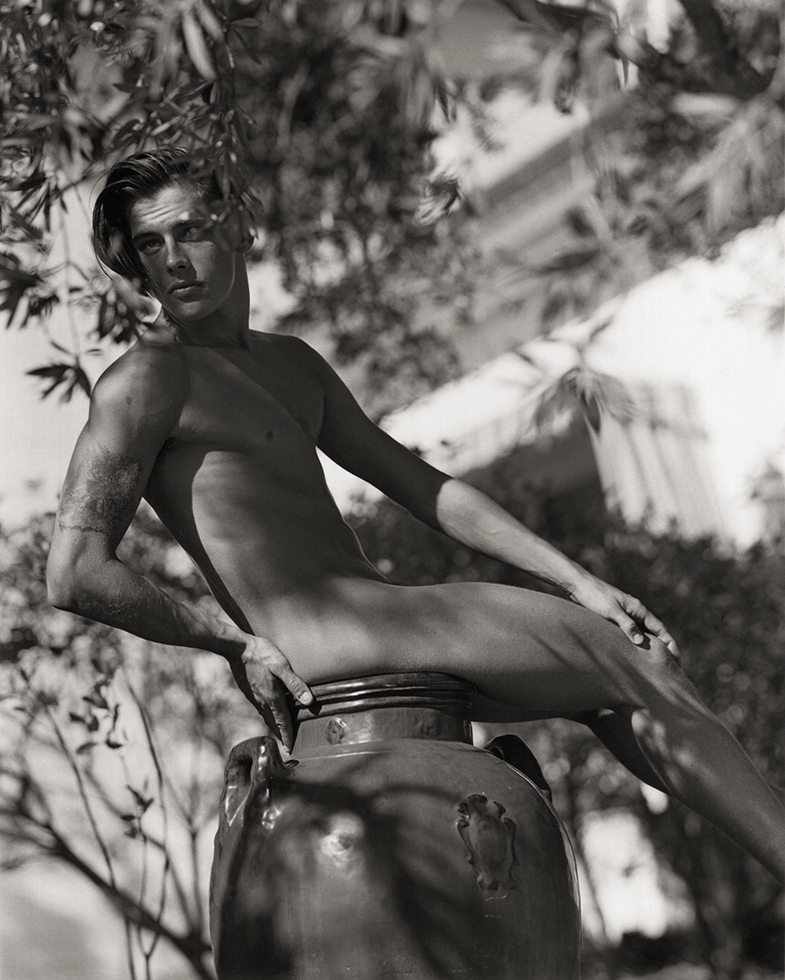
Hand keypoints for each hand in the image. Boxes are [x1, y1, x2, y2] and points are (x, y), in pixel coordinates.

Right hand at [227, 634, 313, 751]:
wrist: (237, 649)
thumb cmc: (261, 655)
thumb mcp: (282, 667)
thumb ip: (295, 684)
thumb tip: (309, 701)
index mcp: (273, 697)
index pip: (283, 722)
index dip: (288, 736)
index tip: (290, 749)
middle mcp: (262, 701)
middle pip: (274, 722)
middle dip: (281, 734)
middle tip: (287, 745)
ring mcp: (254, 697)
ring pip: (266, 716)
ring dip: (274, 725)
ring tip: (280, 731)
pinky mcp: (249, 691)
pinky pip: (260, 709)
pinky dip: (267, 715)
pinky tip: (269, 712)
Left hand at [568, 575, 679, 655]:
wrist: (579, 585)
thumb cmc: (595, 596)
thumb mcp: (611, 611)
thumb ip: (626, 625)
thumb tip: (640, 641)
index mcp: (638, 609)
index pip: (660, 629)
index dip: (670, 643)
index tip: (678, 658)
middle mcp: (635, 611)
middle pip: (655, 632)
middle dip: (665, 647)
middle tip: (673, 665)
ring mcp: (627, 613)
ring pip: (644, 632)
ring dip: (651, 645)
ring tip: (657, 662)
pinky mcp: (616, 617)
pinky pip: (632, 631)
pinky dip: (638, 641)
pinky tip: (636, 652)